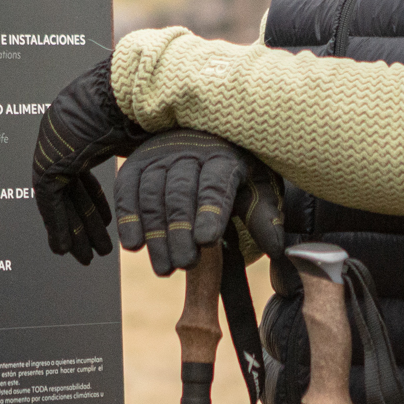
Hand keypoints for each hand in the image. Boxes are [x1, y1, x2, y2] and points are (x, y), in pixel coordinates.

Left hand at [32, 58, 147, 265]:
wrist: (123, 96)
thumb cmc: (144, 110)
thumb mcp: (147, 144)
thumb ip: (151, 163)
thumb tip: (173, 177)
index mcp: (84, 133)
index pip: (85, 177)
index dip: (97, 204)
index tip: (108, 225)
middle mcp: (64, 142)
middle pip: (73, 192)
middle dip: (85, 223)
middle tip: (96, 250)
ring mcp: (52, 151)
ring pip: (60, 202)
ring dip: (74, 230)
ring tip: (86, 257)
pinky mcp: (47, 162)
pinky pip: (49, 202)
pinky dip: (58, 225)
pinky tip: (65, 249)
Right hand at [113, 130, 285, 275]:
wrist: (198, 135)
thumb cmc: (231, 169)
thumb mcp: (255, 186)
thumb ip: (263, 215)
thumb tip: (277, 248)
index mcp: (223, 157)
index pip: (214, 184)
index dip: (210, 212)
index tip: (206, 240)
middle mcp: (188, 152)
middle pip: (180, 194)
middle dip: (181, 232)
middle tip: (185, 263)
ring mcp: (158, 157)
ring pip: (152, 196)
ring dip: (156, 235)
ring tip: (165, 268)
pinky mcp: (134, 165)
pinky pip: (126, 191)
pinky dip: (129, 219)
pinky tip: (134, 245)